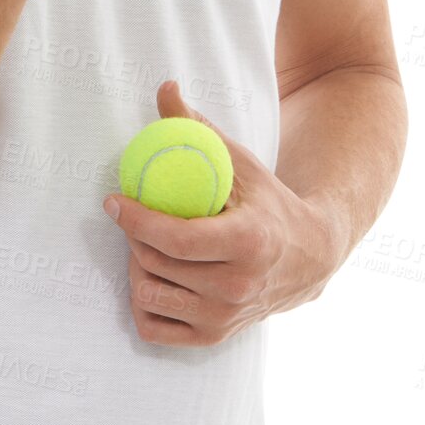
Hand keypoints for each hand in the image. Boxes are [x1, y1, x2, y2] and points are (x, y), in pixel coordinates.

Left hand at [101, 80, 336, 345]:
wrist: (311, 256)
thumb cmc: (269, 203)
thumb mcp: (239, 161)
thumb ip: (199, 127)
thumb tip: (165, 88)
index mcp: (248, 243)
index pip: (175, 239)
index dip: (135, 220)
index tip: (113, 201)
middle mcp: (238, 287)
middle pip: (156, 264)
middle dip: (132, 236)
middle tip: (131, 216)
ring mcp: (227, 318)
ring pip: (150, 296)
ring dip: (136, 267)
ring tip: (145, 244)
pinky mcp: (215, 337)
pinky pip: (155, 328)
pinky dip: (143, 304)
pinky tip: (152, 277)